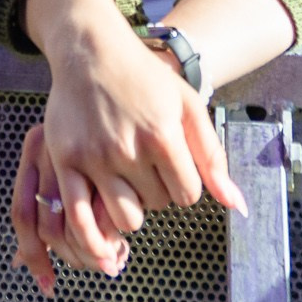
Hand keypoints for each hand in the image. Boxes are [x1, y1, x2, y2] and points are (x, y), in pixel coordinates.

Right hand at [15, 19, 241, 290]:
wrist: (91, 50)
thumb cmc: (144, 77)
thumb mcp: (188, 106)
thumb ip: (212, 157)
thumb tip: (237, 204)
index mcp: (162, 135)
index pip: (187, 195)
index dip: (184, 186)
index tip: (173, 168)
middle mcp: (127, 149)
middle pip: (157, 205)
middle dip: (157, 191)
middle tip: (146, 164)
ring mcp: (93, 157)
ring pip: (125, 218)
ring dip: (130, 209)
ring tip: (126, 183)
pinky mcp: (64, 161)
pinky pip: (79, 217)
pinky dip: (93, 240)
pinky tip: (103, 250)